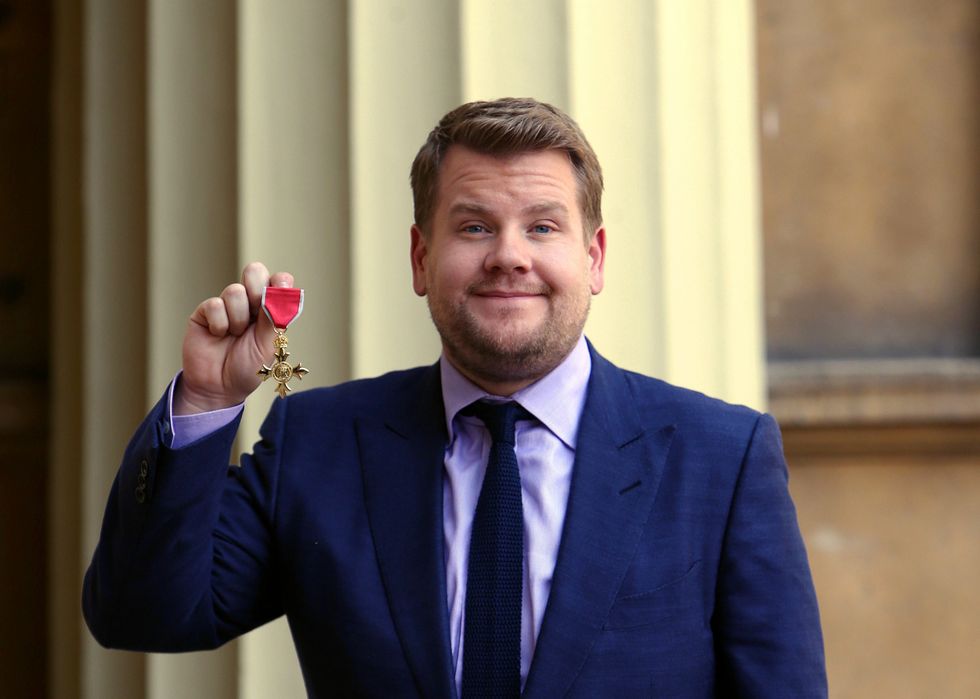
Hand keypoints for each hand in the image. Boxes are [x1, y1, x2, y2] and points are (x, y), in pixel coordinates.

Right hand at [174, 262, 292, 413]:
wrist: (219, 388)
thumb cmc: (248, 368)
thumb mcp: (269, 344)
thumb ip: (275, 316)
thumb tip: (281, 288)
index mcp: (269, 309)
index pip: (277, 281)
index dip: (279, 282)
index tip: (280, 290)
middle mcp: (249, 303)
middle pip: (254, 271)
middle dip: (257, 289)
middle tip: (256, 312)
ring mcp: (226, 306)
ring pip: (234, 291)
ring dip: (238, 318)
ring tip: (235, 336)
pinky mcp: (205, 312)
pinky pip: (215, 304)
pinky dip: (220, 323)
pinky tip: (218, 336)